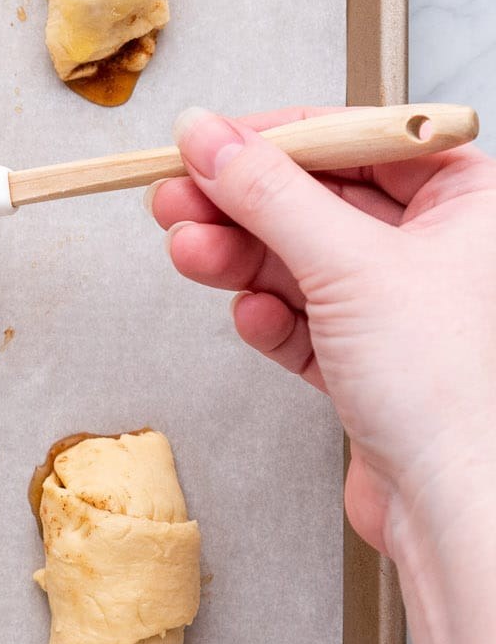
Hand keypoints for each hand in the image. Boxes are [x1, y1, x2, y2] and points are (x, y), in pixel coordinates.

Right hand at [149, 107, 495, 556]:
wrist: (457, 507)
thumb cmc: (453, 391)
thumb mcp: (347, 264)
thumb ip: (268, 193)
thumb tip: (210, 138)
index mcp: (469, 201)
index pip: (360, 139)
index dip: (277, 137)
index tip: (209, 140)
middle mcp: (441, 249)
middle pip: (321, 200)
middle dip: (243, 203)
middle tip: (177, 197)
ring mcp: (404, 309)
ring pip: (303, 262)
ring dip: (241, 258)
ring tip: (191, 252)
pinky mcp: (370, 364)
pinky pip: (305, 321)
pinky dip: (270, 317)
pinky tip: (251, 316)